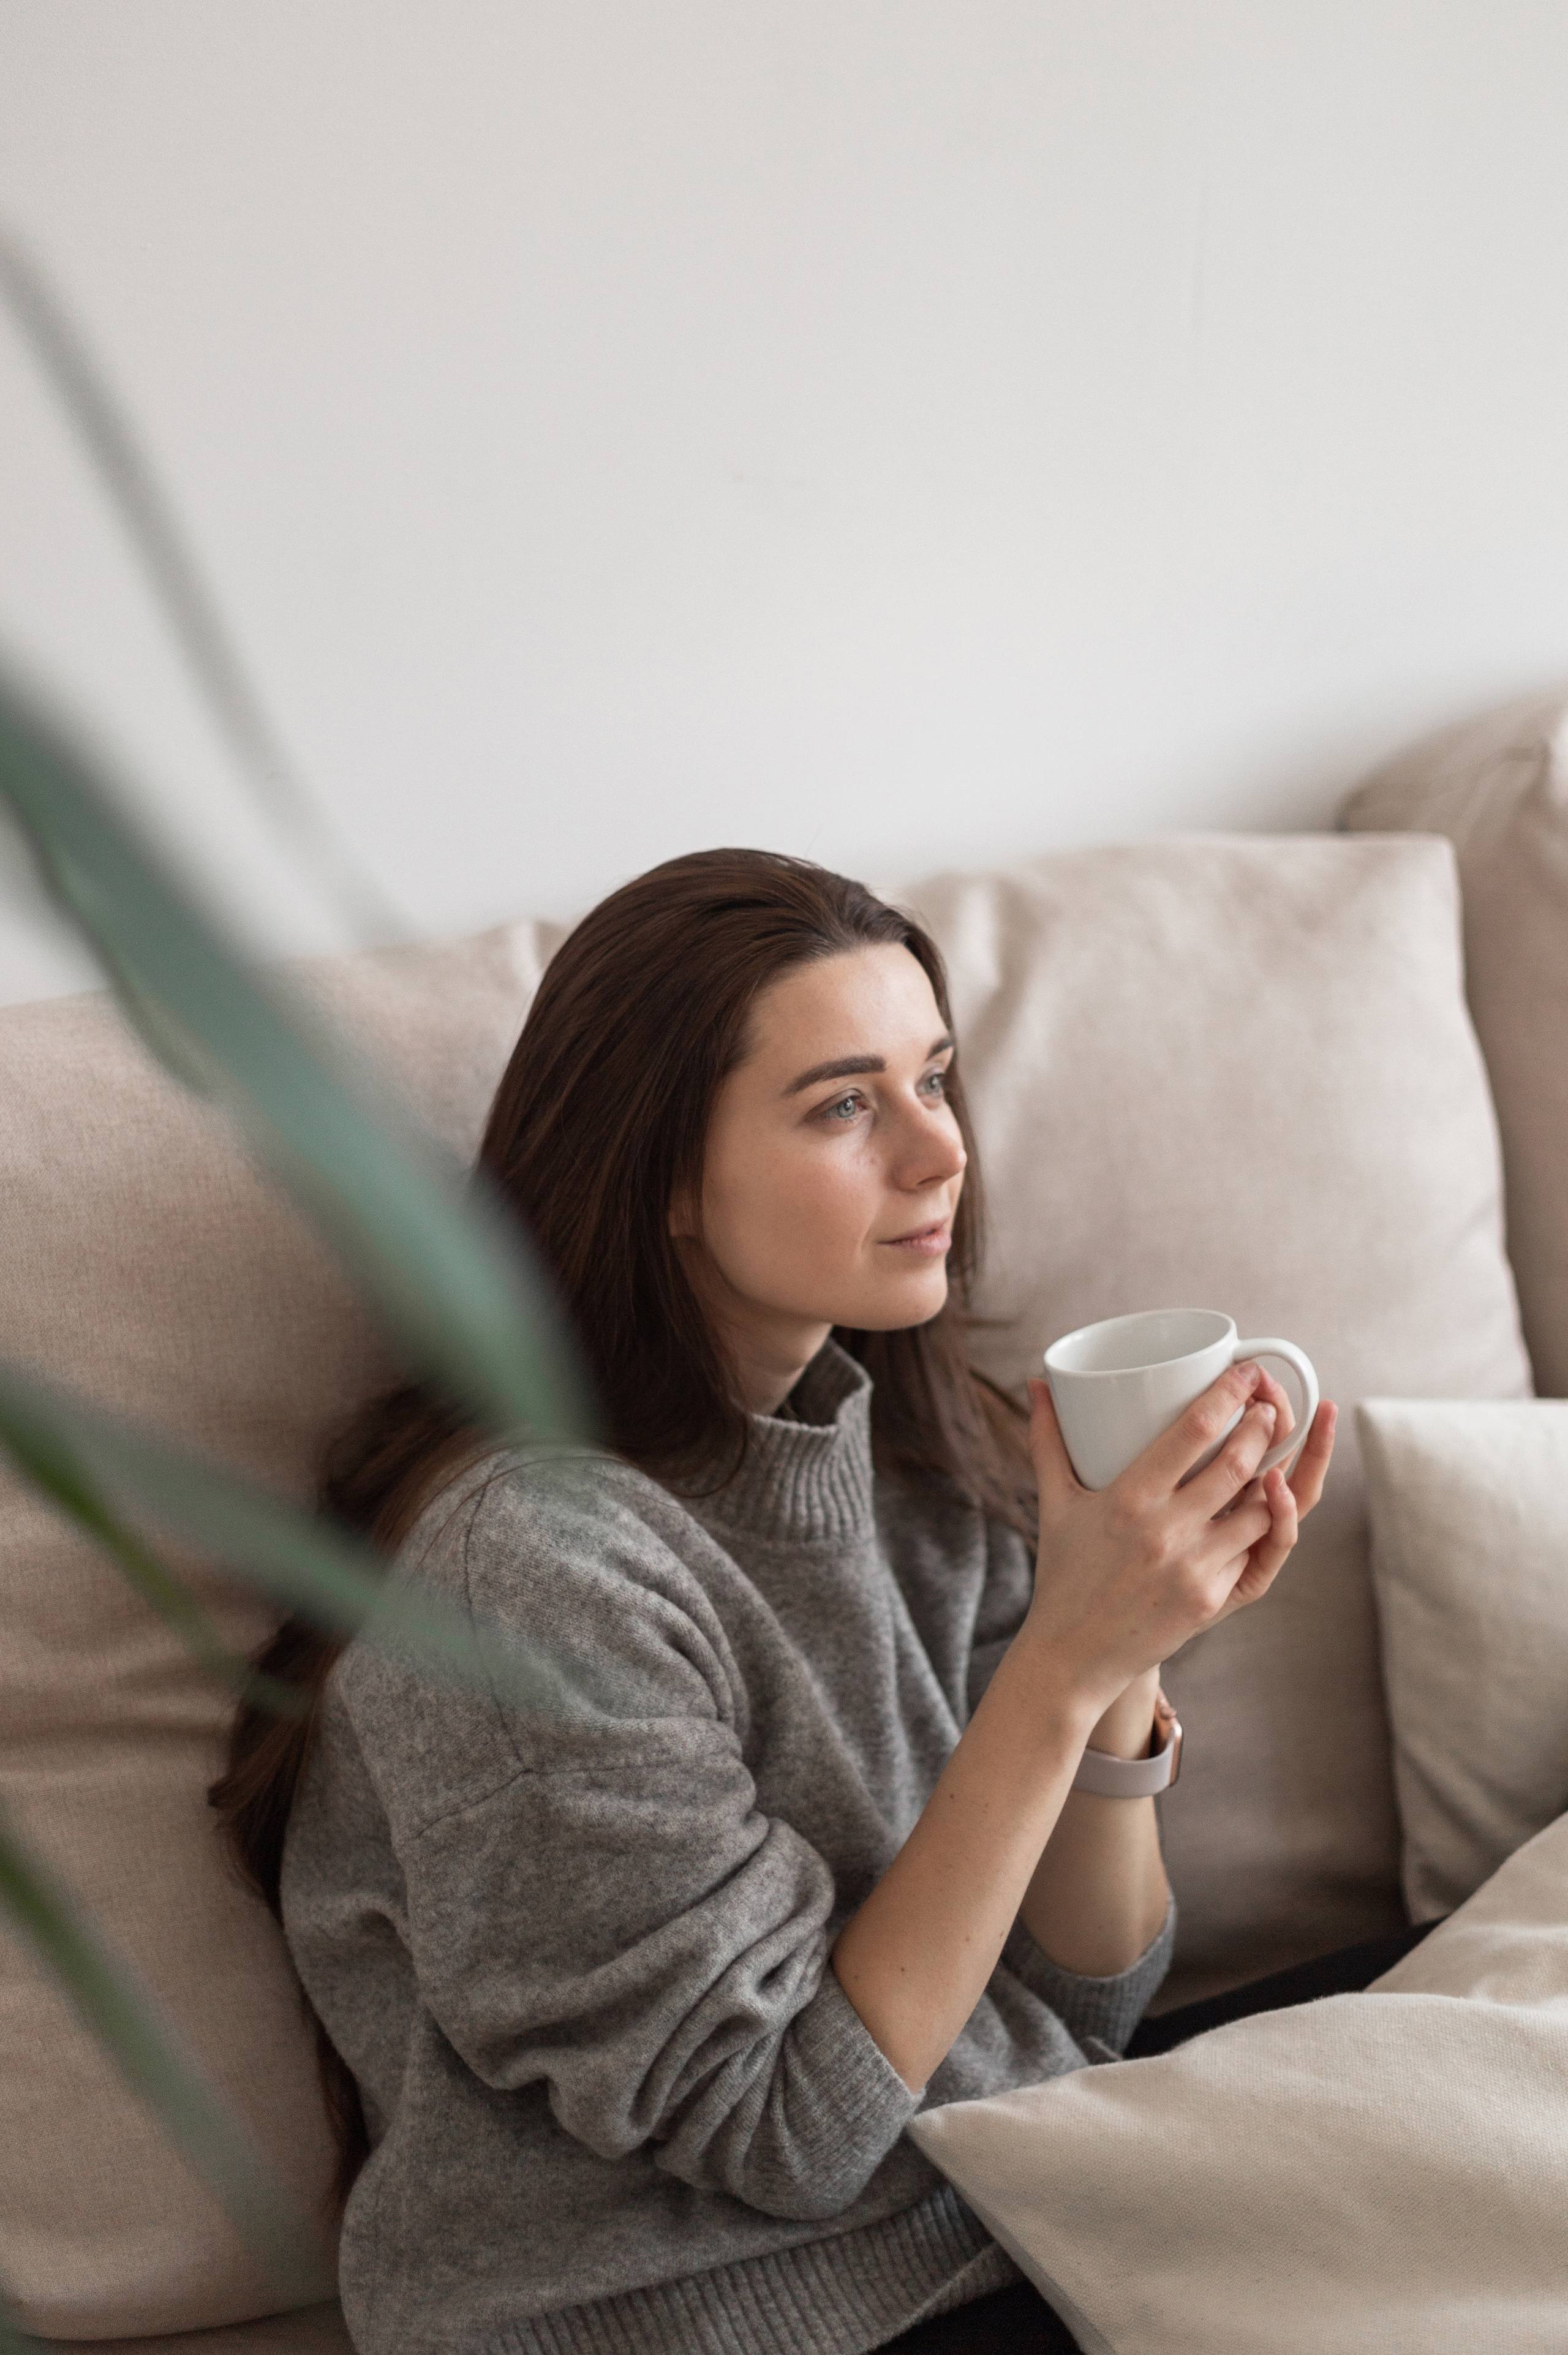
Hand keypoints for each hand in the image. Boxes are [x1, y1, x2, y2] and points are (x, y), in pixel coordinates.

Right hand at [1021, 1361, 1336, 1716]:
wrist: (1073, 1654)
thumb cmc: (1063, 1572)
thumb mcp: (1054, 1503)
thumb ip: (1047, 1441)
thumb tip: (1035, 1384)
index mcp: (1128, 1498)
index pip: (1192, 1431)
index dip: (1227, 1393)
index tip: (1245, 1372)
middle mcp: (1165, 1531)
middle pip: (1237, 1464)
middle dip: (1262, 1426)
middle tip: (1267, 1406)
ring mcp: (1194, 1568)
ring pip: (1261, 1509)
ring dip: (1276, 1474)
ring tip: (1276, 1450)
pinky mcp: (1212, 1600)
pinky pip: (1256, 1552)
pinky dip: (1270, 1523)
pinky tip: (1272, 1501)